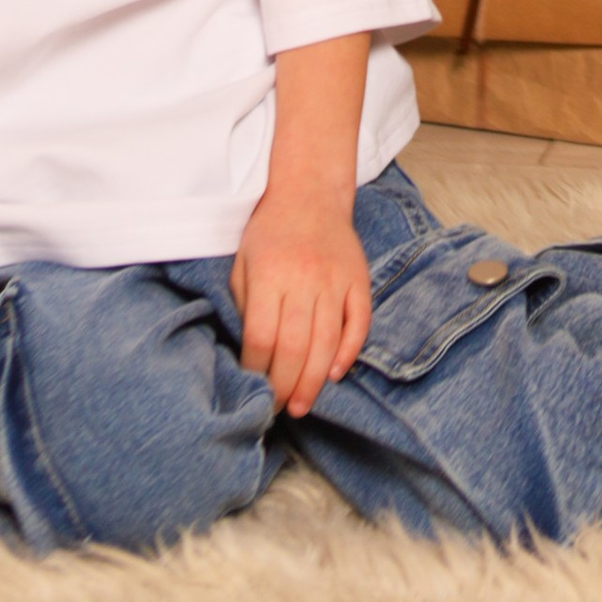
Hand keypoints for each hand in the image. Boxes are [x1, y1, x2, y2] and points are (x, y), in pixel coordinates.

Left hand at [229, 187, 370, 416]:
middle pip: (294, 347)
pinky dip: (348, 353)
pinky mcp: (358, 280)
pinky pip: (358, 324)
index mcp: (270, 275)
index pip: (260, 337)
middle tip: (278, 408)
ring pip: (326, 343)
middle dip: (284, 386)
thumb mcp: (243, 261)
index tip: (252, 387)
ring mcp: (335, 280)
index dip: (255, 370)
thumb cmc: (270, 231)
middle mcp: (304, 279)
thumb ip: (244, 305)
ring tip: (302, 405)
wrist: (310, 193)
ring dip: (313, 382)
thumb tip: (250, 354)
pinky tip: (333, 374)